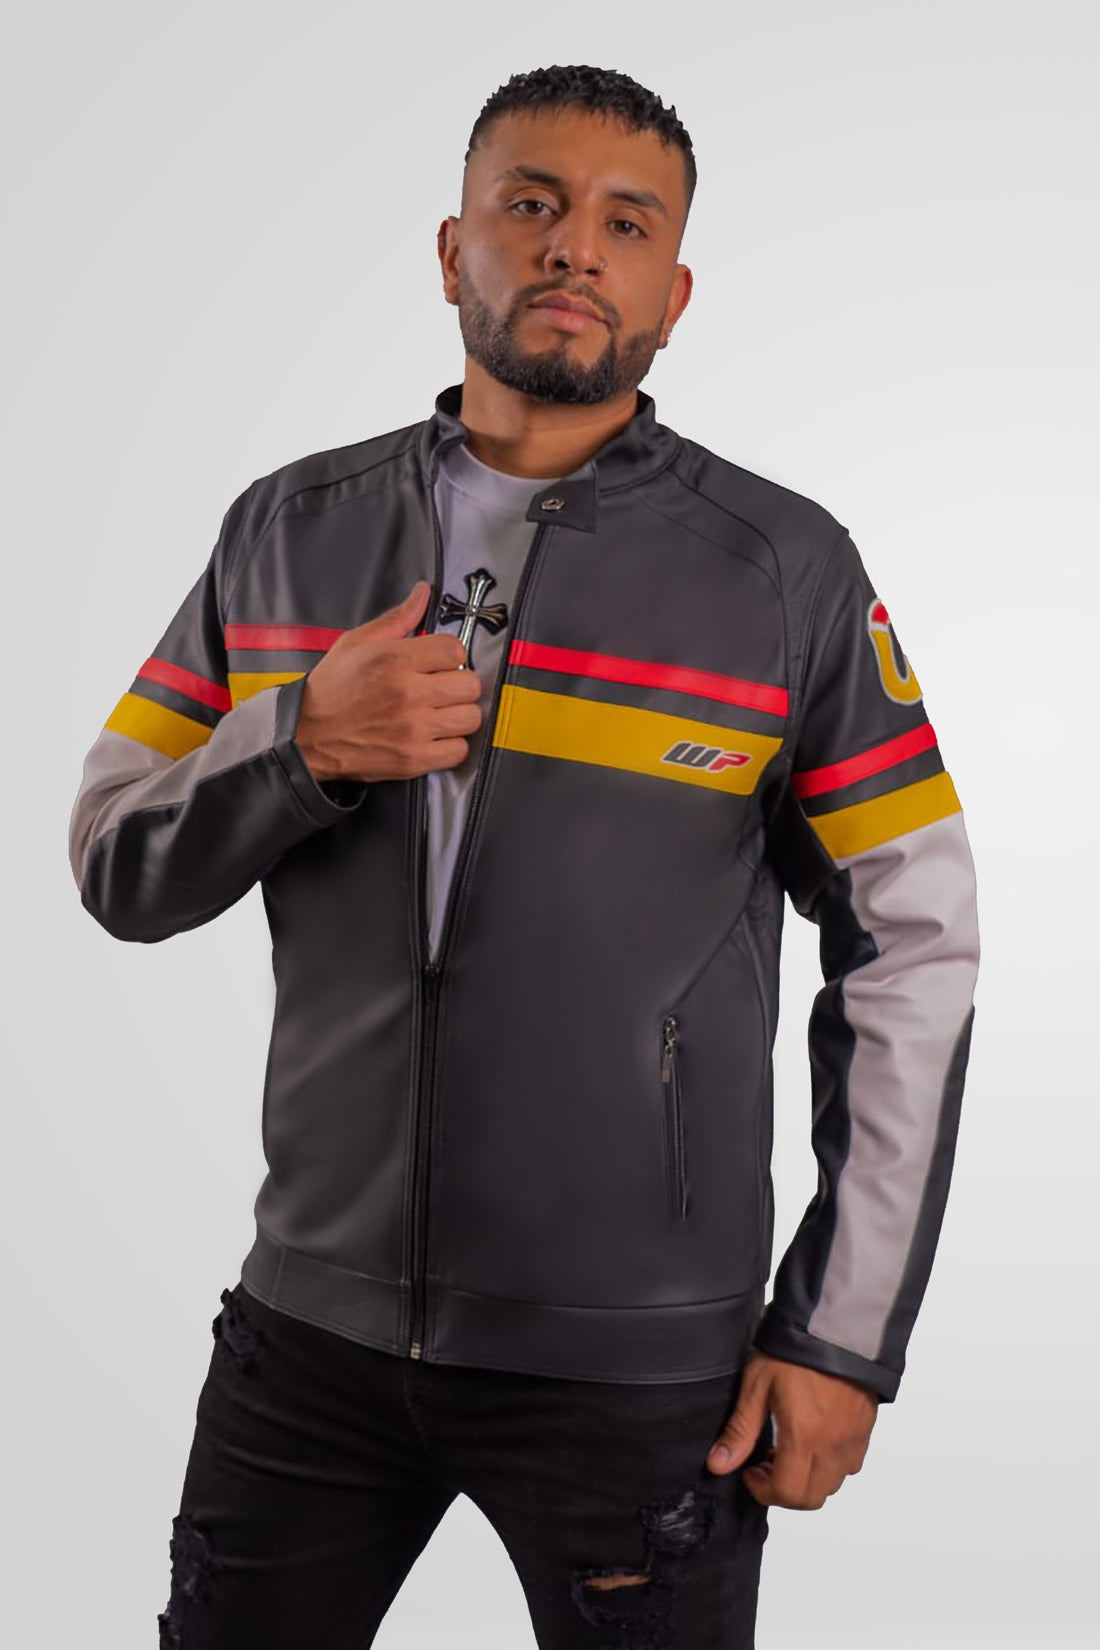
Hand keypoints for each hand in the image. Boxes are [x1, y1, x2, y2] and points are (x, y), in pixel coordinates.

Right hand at [293, 580, 482, 783]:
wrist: (305, 735)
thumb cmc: (329, 690)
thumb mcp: (356, 642)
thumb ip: (397, 618)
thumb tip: (423, 594)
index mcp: (395, 660)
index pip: (456, 649)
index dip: (450, 654)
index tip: (440, 662)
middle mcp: (408, 694)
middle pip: (470, 684)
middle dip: (458, 683)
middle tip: (441, 687)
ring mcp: (413, 729)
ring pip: (470, 717)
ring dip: (458, 714)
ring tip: (439, 712)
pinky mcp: (414, 759)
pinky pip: (459, 751)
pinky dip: (451, 745)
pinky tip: (434, 735)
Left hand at [705, 1351, 878, 1509]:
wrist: (835, 1324)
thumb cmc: (794, 1350)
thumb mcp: (757, 1385)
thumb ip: (740, 1430)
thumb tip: (719, 1463)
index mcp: (804, 1435)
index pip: (787, 1493)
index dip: (763, 1491)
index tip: (750, 1472)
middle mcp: (833, 1444)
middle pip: (811, 1498)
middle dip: (784, 1491)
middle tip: (766, 1465)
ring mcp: (853, 1438)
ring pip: (832, 1485)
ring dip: (808, 1480)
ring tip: (789, 1451)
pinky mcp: (866, 1428)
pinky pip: (851, 1465)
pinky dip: (830, 1466)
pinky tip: (814, 1442)